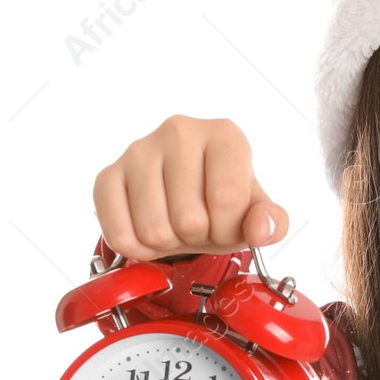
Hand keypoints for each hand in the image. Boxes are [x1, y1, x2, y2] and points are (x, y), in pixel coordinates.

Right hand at [93, 115, 287, 260]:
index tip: (227, 224)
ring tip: (176, 224)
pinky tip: (149, 229)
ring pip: (153, 230)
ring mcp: (138, 150)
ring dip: (169, 244)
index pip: (227, 199)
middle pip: (189, 219)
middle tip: (200, 224)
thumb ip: (272, 222)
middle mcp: (179, 131)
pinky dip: (138, 248)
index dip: (229, 230)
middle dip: (198, 238)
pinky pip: (119, 234)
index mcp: (224, 134)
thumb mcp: (256, 212)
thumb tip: (260, 229)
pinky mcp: (107, 174)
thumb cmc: (222, 200)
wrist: (187, 195)